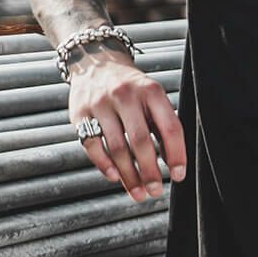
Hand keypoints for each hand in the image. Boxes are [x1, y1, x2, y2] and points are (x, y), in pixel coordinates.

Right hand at [68, 43, 185, 200]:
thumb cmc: (132, 89)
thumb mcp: (152, 97)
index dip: (177, 154)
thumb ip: (161, 125)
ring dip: (128, 175)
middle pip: (140, 141)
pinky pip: (91, 145)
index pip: (170, 126)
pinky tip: (115, 177)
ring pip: (116, 147)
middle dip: (150, 171)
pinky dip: (104, 164)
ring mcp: (101, 104)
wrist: (97, 63)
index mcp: (151, 91)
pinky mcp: (80, 113)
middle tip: (156, 191)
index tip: (178, 175)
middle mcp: (126, 95)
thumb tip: (172, 164)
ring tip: (138, 193)